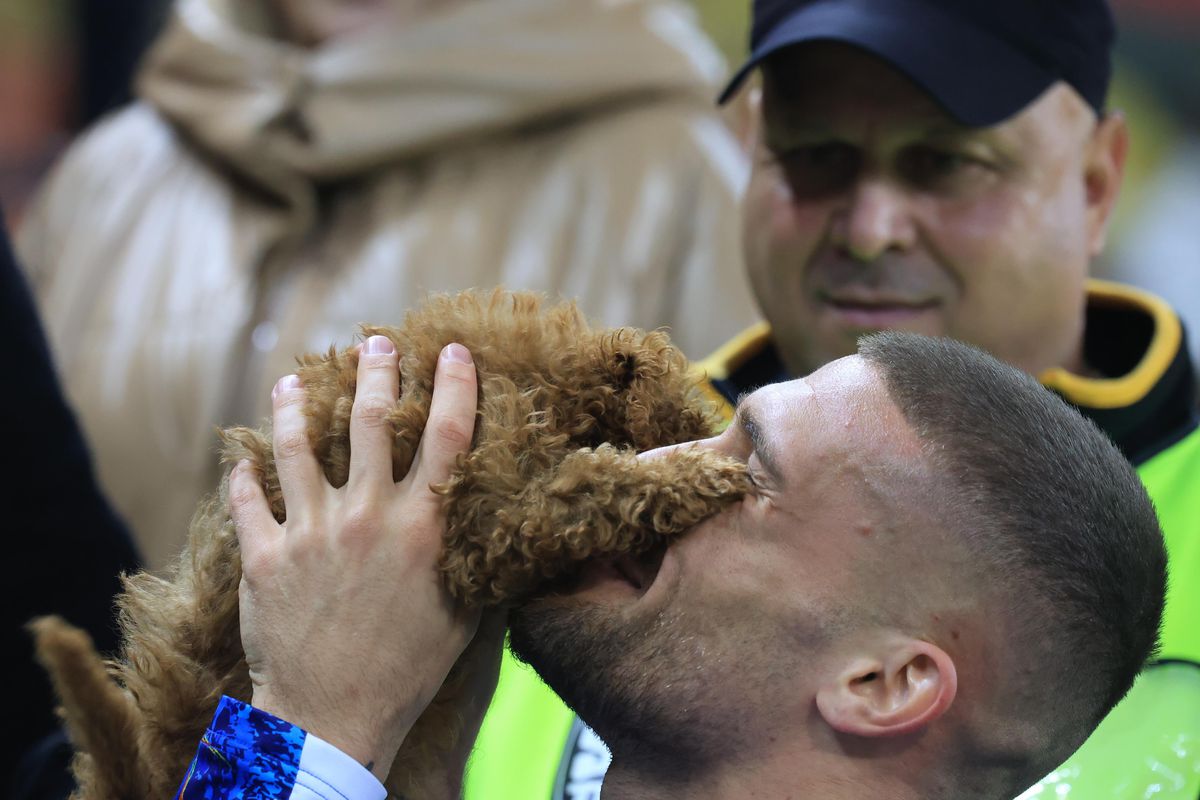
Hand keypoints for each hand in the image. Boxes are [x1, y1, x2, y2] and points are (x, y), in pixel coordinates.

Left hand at [229, 337, 478, 780]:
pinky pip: (248, 500)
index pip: (447, 435)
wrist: (336, 715)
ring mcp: (313, 531)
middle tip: (374, 342)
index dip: (453, 384)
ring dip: (294, 404)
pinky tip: (241, 457)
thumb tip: (493, 521)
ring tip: (291, 381)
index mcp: (423, 526)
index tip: (452, 350)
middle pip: (373, 419)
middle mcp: (369, 514)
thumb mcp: (462, 611)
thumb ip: (471, 556)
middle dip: (376, 370)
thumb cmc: (409, 668)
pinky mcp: (266, 556)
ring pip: (298, 445)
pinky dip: (242, 475)